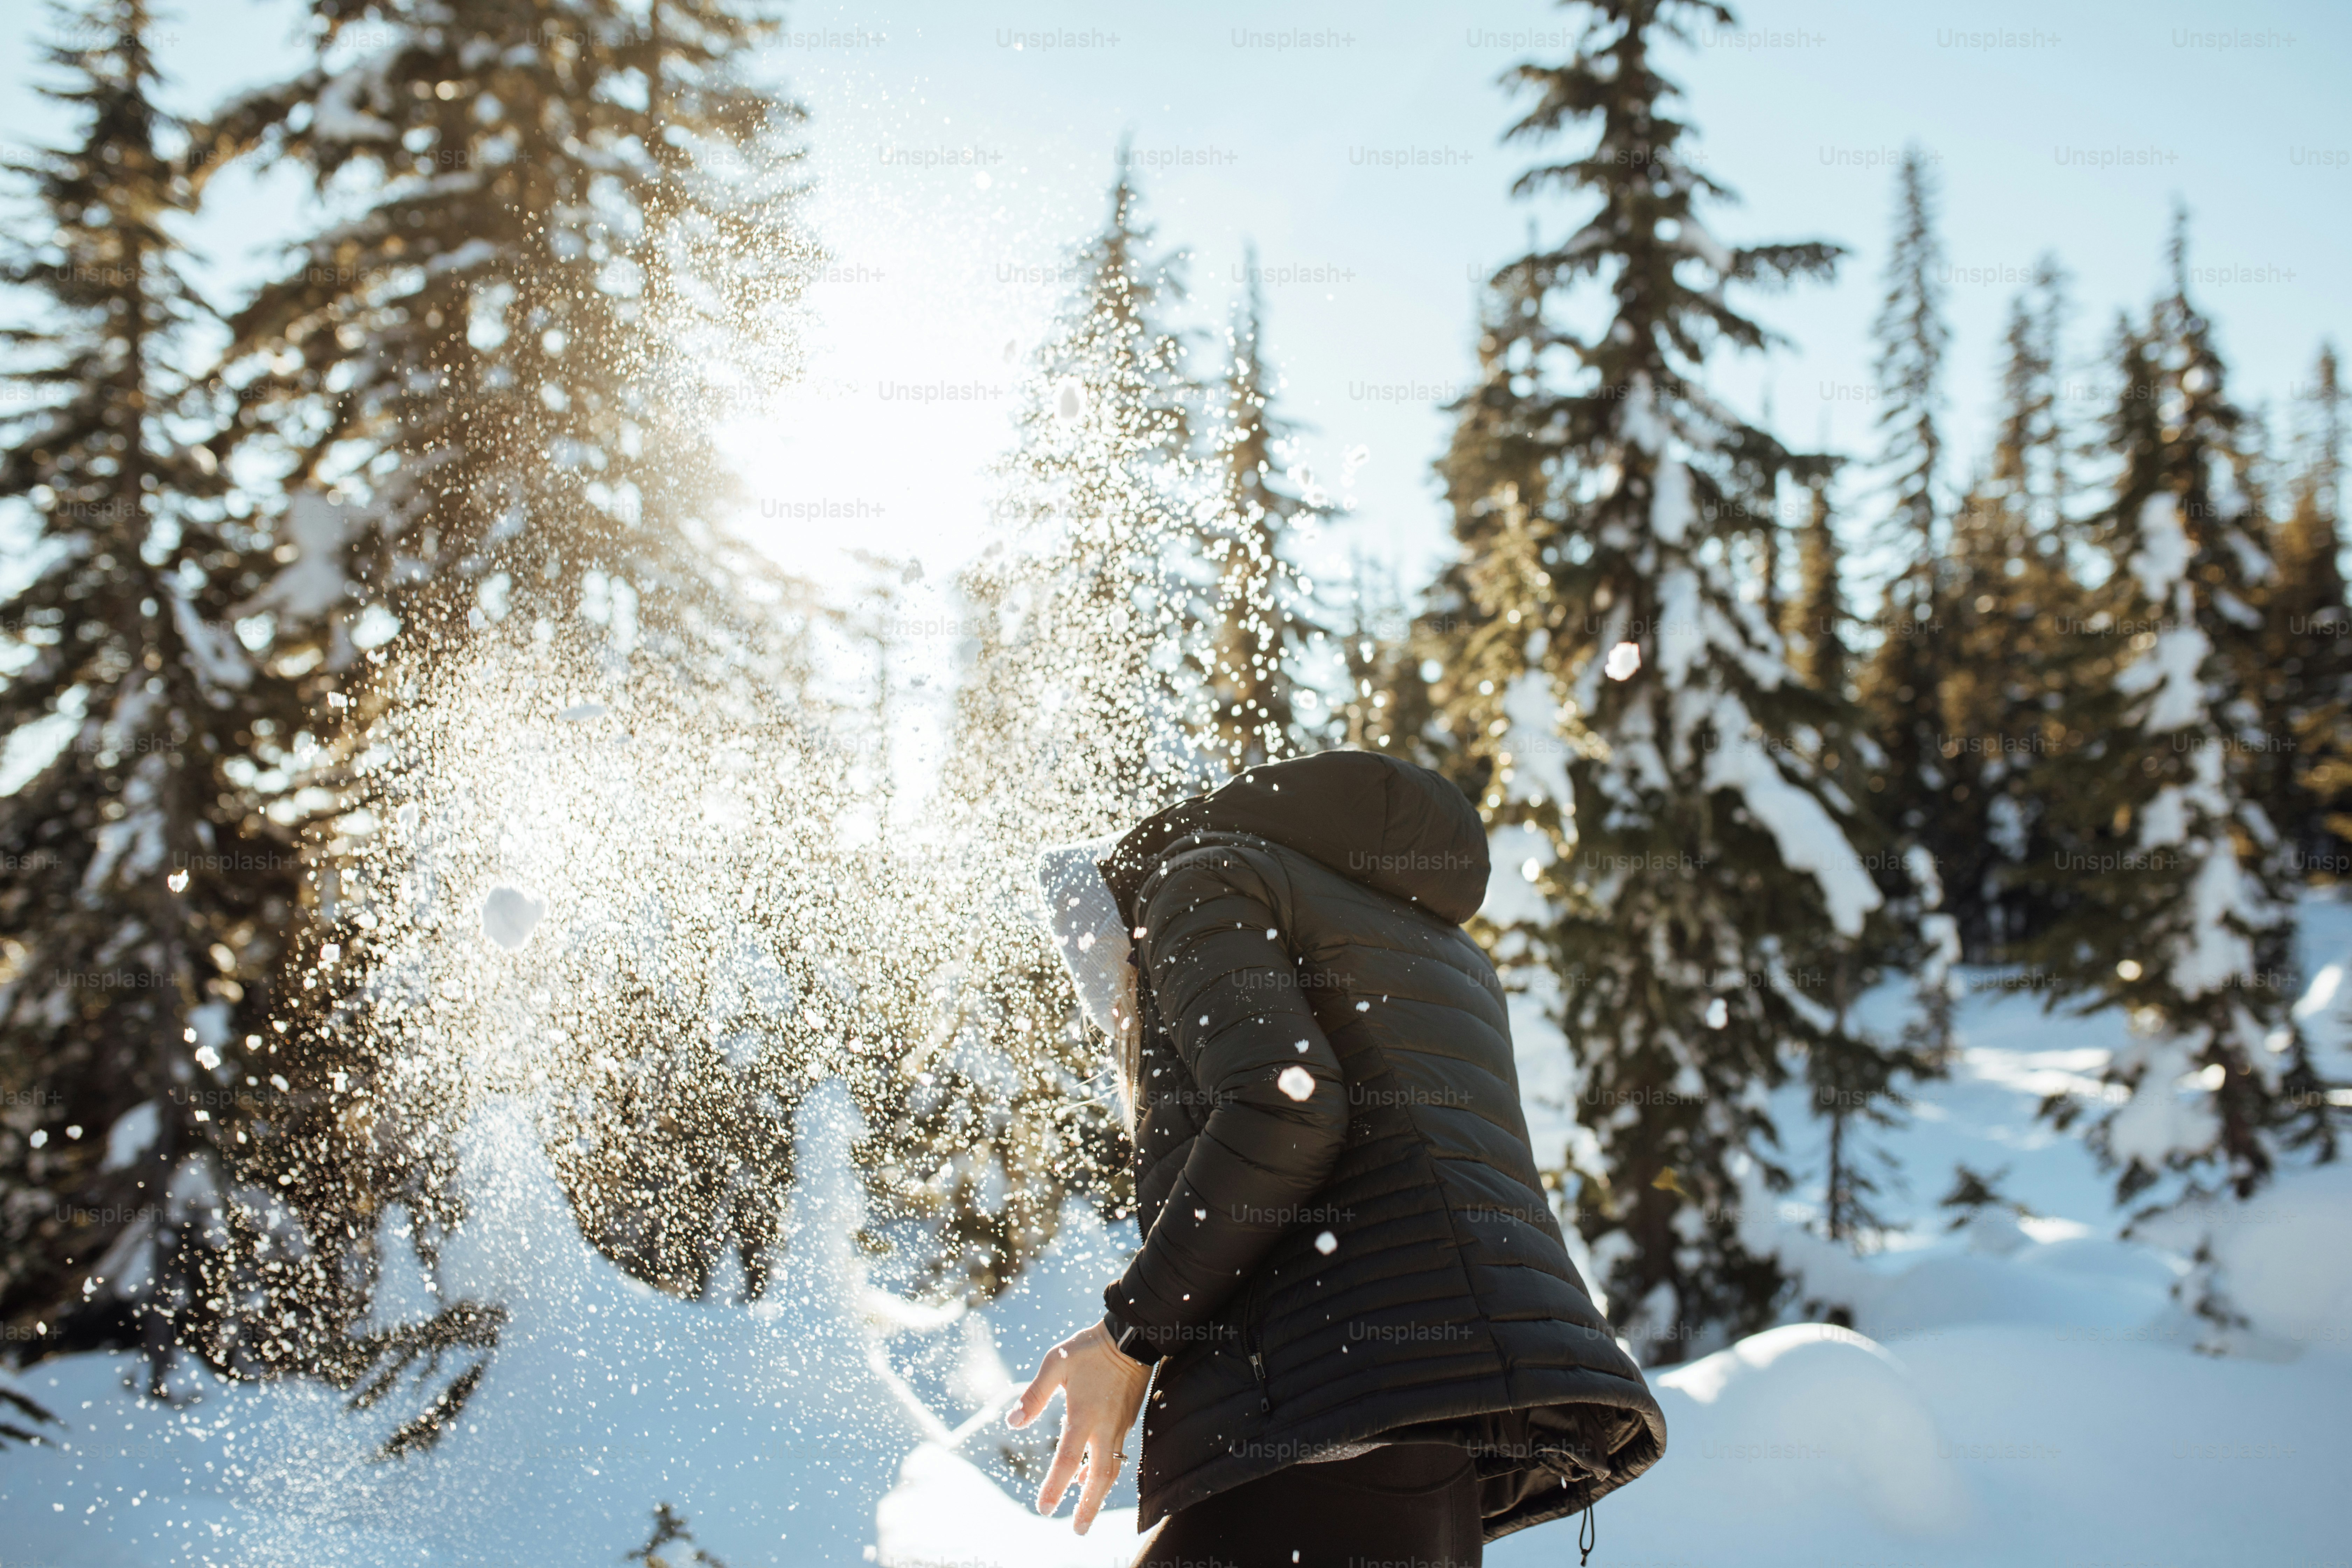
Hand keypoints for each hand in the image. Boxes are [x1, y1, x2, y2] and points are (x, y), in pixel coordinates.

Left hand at [1006, 1320, 1151, 1533]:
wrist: (1132, 1336)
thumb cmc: (1089, 1348)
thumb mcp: (1055, 1364)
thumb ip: (1034, 1395)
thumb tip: (1013, 1422)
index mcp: (1083, 1415)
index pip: (1067, 1461)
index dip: (1055, 1488)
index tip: (1044, 1509)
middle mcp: (1104, 1427)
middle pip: (1099, 1479)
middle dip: (1088, 1508)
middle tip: (1078, 1531)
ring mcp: (1118, 1426)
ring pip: (1111, 1471)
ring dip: (1098, 1495)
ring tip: (1085, 1515)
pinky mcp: (1127, 1421)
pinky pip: (1116, 1456)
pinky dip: (1103, 1473)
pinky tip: (1091, 1477)